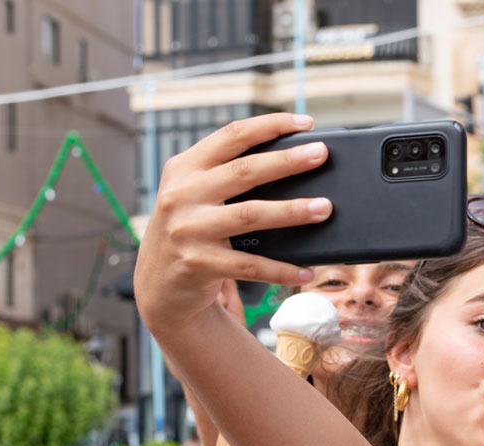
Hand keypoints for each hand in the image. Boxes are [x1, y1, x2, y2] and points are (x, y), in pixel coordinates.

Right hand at [134, 112, 327, 333]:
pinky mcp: (199, 263)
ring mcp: (189, 229)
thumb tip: (291, 165)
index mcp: (184, 168)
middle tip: (321, 155)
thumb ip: (227, 178)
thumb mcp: (195, 196)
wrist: (159, 286)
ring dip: (292, 211)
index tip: (306, 122)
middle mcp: (182, 194)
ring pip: (251, 214)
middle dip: (287, 161)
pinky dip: (282, 268)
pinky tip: (306, 269)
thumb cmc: (189, 232)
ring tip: (324, 208)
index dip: (270, 125)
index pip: (231, 136)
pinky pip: (251, 265)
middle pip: (244, 171)